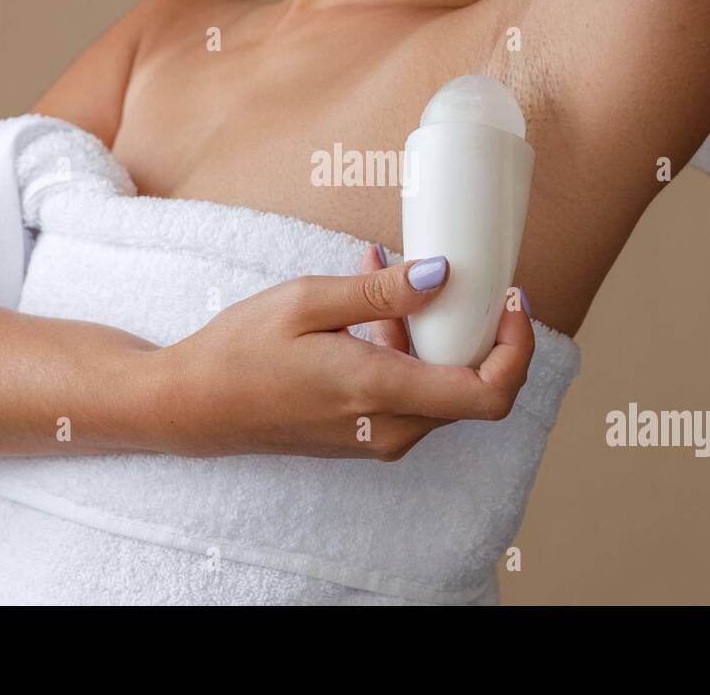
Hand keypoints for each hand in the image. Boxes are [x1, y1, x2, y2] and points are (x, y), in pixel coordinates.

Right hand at [160, 247, 534, 460]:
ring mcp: (379, 437)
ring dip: (432, 330)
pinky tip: (369, 305)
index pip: (489, 394)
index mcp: (380, 393)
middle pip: (473, 386)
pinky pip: (411, 392)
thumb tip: (443, 276)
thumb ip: (381, 292)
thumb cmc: (240, 352)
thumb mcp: (308, 301)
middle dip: (471, 326)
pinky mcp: (366, 434)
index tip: (510, 301)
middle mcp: (390, 428)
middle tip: (450, 272)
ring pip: (441, 386)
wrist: (193, 406)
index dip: (516, 349)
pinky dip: (407, 348)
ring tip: (387, 272)